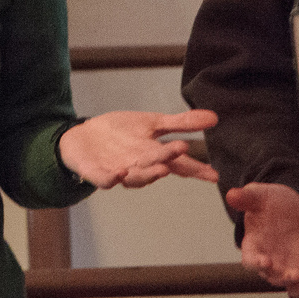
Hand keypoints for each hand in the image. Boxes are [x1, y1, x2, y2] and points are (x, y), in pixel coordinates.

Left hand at [58, 109, 218, 188]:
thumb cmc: (120, 133)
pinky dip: (112, 179)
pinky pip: (105, 179)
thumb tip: (214, 118)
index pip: (180, 164)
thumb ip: (181, 123)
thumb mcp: (153, 123)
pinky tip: (120, 173)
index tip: (213, 175)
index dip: (196, 170)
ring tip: (160, 168)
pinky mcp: (97, 172)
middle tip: (182, 151)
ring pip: (135, 178)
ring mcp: (119, 171)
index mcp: (155, 156)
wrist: (84, 137)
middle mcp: (140, 167)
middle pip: (157, 166)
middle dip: (169, 159)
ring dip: (147, 174)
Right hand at [225, 182, 298, 297]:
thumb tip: (232, 194)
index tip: (263, 261)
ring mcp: (297, 272)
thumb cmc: (275, 205)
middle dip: (285, 278)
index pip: (251, 261)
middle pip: (277, 279)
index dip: (256, 263)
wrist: (298, 209)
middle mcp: (274, 266)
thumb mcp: (261, 196)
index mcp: (256, 249)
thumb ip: (247, 197)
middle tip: (294, 273)